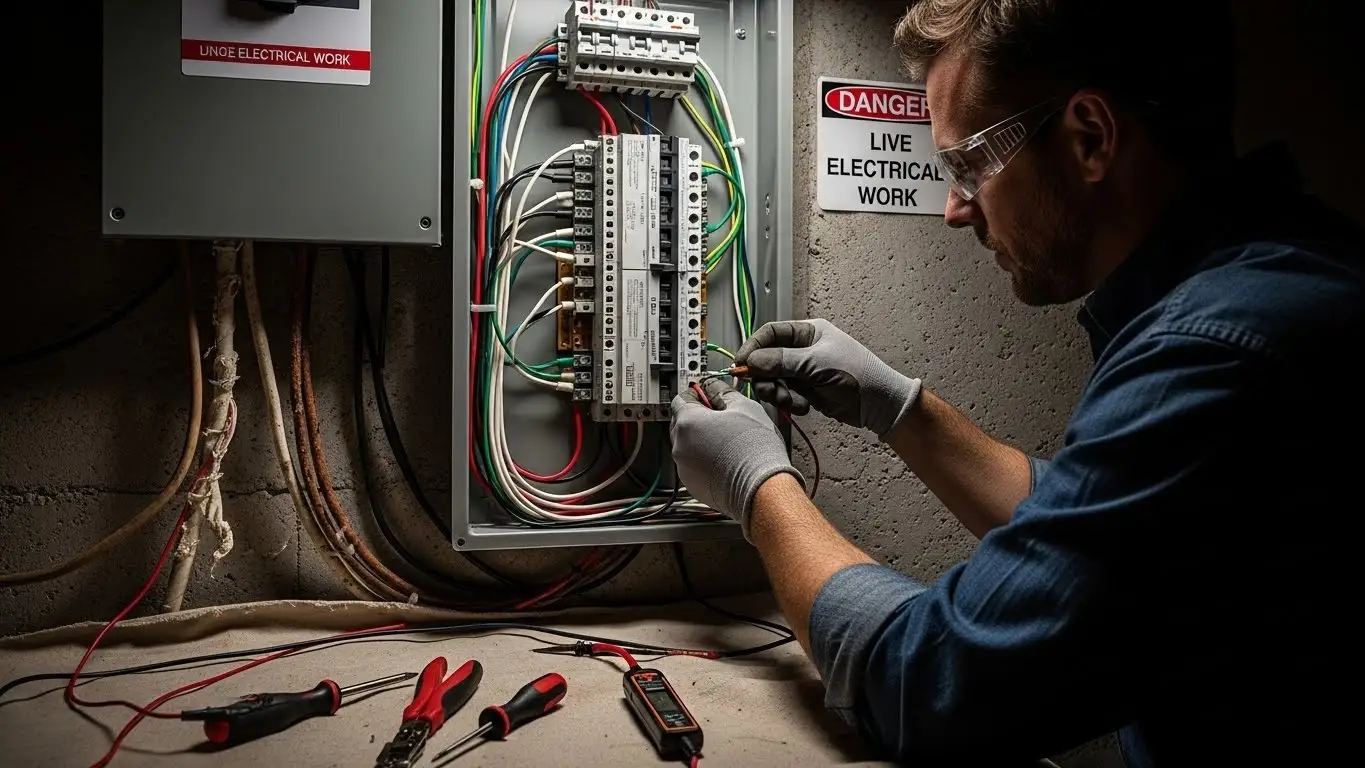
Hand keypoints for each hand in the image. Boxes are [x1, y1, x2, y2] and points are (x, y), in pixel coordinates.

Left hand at [669, 378, 803, 538]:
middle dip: (698, 418)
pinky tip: (726, 460)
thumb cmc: (755, 449)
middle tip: (722, 419)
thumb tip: (713, 386)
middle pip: (681, 423)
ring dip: (701, 441)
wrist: (762, 488)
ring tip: (727, 442)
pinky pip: (694, 466)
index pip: (680, 398)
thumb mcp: (744, 406)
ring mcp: (684, 468)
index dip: (697, 394)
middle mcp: (679, 446)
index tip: (708, 396)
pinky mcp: (693, 486)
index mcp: (687, 422)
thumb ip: (722, 391)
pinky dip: (705, 461)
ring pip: (687, 446)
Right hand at [735, 319, 922, 437]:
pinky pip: (785, 394)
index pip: (770, 333)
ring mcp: (804, 370)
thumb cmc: (856, 374)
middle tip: (768, 390)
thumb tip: (750, 361)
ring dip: (778, 392)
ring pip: (774, 379)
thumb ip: (781, 361)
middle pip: (768, 359)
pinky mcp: (806, 390)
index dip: (753, 348)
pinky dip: (790, 402)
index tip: (741, 365)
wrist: (878, 404)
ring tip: (792, 402)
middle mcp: (803, 349)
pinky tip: (805, 407)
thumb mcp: (816, 364)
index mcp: (808, 332)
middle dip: (766, 376)